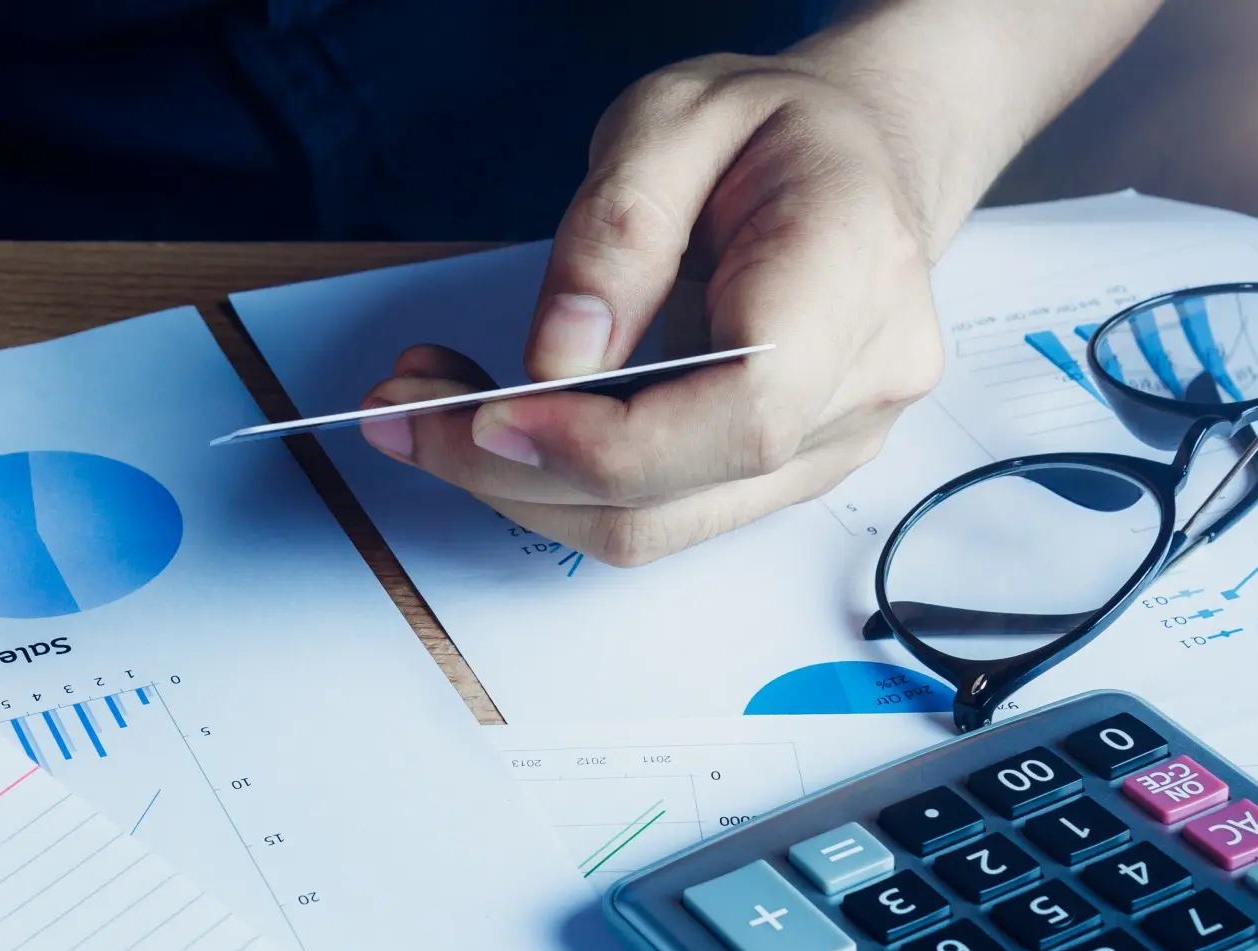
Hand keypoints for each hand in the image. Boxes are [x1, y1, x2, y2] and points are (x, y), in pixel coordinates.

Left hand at [359, 54, 944, 565]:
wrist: (860, 161)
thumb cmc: (776, 130)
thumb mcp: (677, 117)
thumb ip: (617, 228)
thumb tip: (556, 357)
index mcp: (852, 278)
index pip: (738, 415)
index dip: (601, 443)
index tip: (481, 417)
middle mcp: (858, 388)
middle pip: (672, 495)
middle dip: (513, 470)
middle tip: (397, 411)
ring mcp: (826, 448)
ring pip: (650, 526)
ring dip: (517, 484)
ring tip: (427, 407)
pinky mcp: (776, 475)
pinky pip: (653, 510)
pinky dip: (555, 479)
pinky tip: (493, 420)